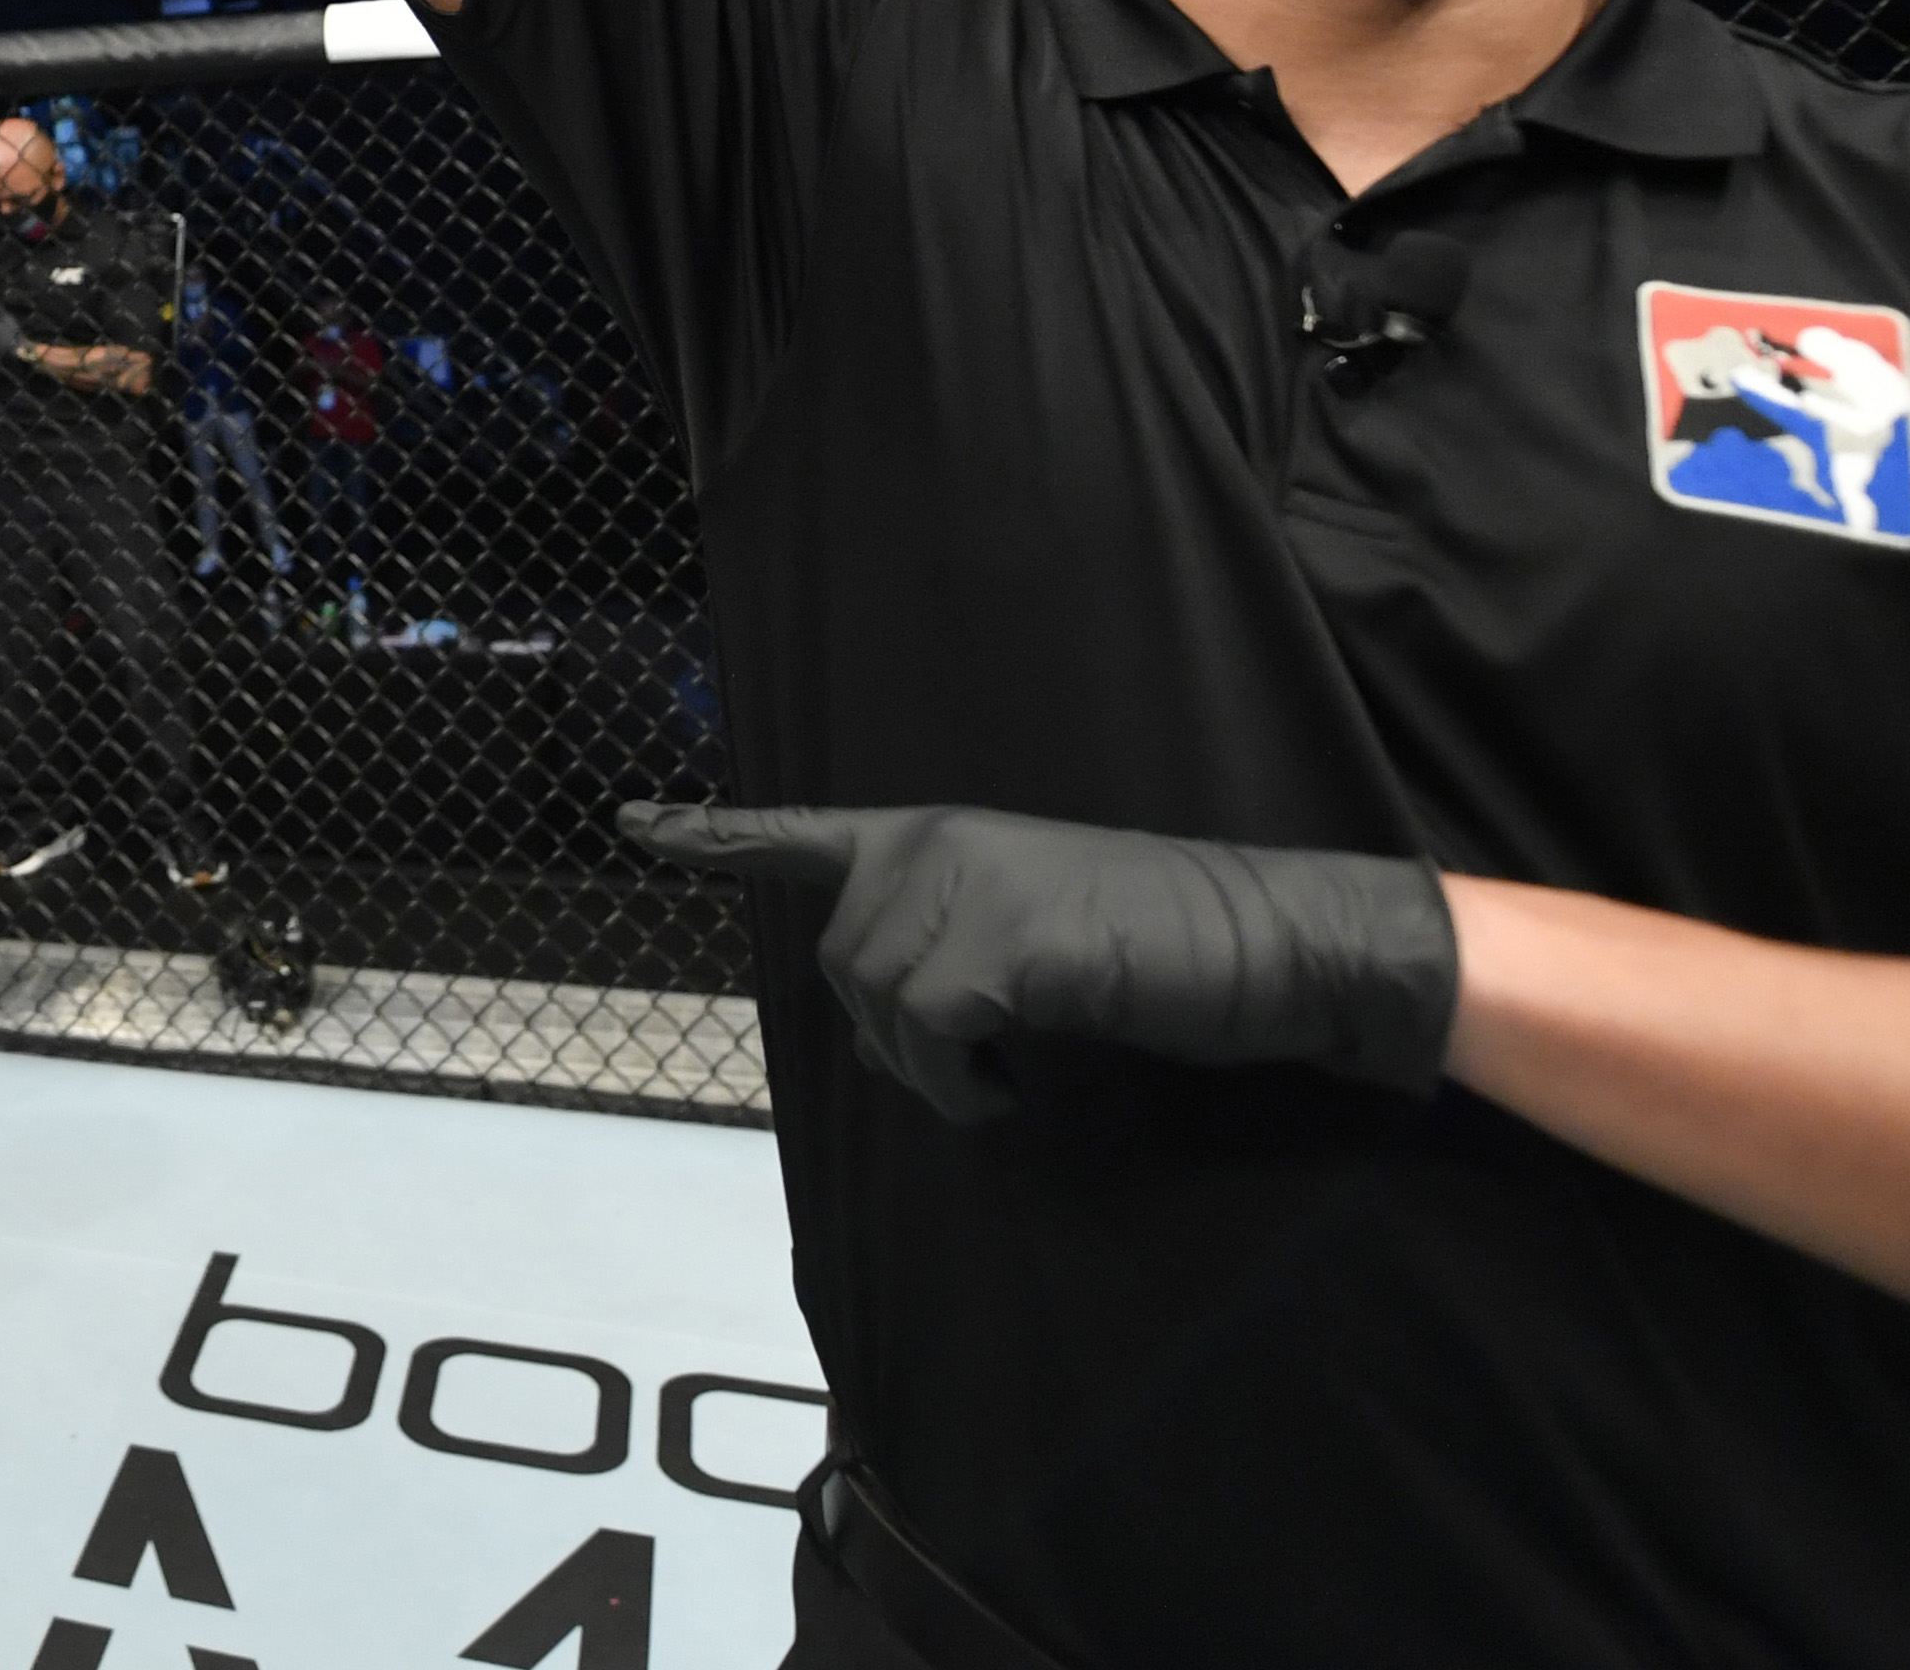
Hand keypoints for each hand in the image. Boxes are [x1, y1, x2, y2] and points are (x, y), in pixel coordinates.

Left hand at [620, 800, 1459, 1125]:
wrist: (1280, 942)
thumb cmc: (1167, 947)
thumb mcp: (1036, 931)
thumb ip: (948, 943)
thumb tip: (889, 1021)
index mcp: (937, 831)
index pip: (802, 832)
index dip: (712, 837)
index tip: (629, 823)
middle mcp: (930, 842)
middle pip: (841, 967)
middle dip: (898, 1037)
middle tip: (989, 1061)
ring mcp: (956, 885)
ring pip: (878, 1009)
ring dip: (937, 1069)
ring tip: (1017, 1064)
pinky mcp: (992, 948)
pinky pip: (923, 1041)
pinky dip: (961, 1086)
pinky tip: (1018, 1087)